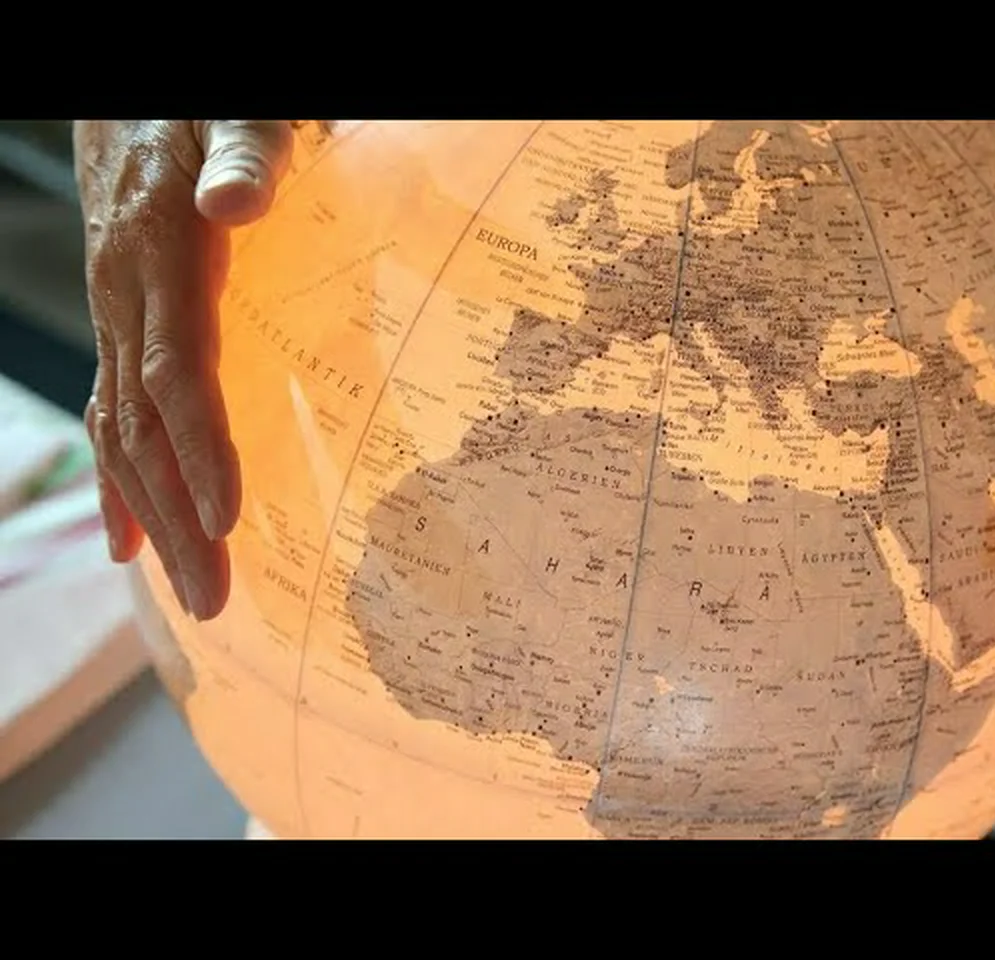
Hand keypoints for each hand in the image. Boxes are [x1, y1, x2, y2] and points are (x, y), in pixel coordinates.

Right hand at [74, 120, 293, 619]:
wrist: (133, 100)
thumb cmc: (202, 112)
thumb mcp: (236, 119)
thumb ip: (246, 159)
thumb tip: (237, 204)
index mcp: (158, 257)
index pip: (176, 371)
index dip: (199, 448)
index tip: (227, 518)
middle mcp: (124, 301)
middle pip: (147, 427)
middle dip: (179, 519)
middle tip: (214, 600)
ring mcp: (113, 319)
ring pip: (123, 436)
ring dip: (155, 521)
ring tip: (192, 597)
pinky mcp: (119, 329)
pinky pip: (110, 417)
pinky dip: (119, 486)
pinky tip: (128, 545)